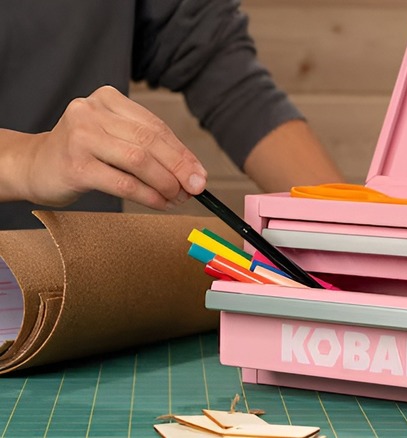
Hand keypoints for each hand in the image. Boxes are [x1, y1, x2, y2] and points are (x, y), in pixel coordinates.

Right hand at [20, 85, 206, 209]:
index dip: (182, 153)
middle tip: (195, 188)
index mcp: (107, 98)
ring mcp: (81, 137)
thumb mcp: (116, 139)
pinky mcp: (76, 165)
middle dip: (179, 168)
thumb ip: (151, 149)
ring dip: (165, 184)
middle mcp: (92, 112)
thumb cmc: (84, 153)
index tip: (200, 174)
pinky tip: (160, 203)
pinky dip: (148, 195)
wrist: (34, 165)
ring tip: (177, 198)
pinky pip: (123, 183)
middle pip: (151, 142)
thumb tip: (194, 173)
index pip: (156, 127)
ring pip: (139, 161)